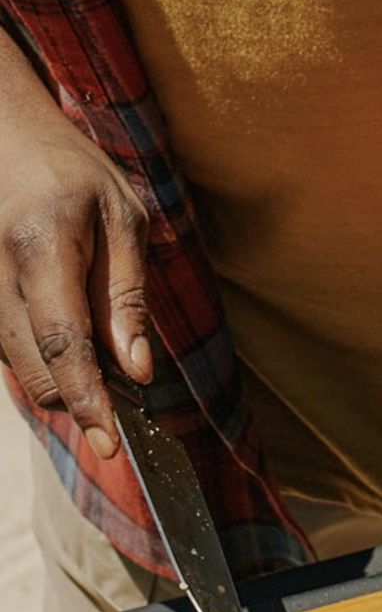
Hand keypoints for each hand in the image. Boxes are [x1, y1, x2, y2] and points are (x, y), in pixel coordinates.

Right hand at [0, 44, 151, 458]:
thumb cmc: (72, 170)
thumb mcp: (123, 218)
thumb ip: (127, 296)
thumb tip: (137, 370)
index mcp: (42, 248)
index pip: (63, 342)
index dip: (87, 398)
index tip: (109, 442)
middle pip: (32, 366)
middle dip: (76, 397)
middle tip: (120, 399)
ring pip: (13, 363)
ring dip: (56, 379)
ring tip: (99, 366)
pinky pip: (0, 344)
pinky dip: (36, 358)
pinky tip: (65, 343)